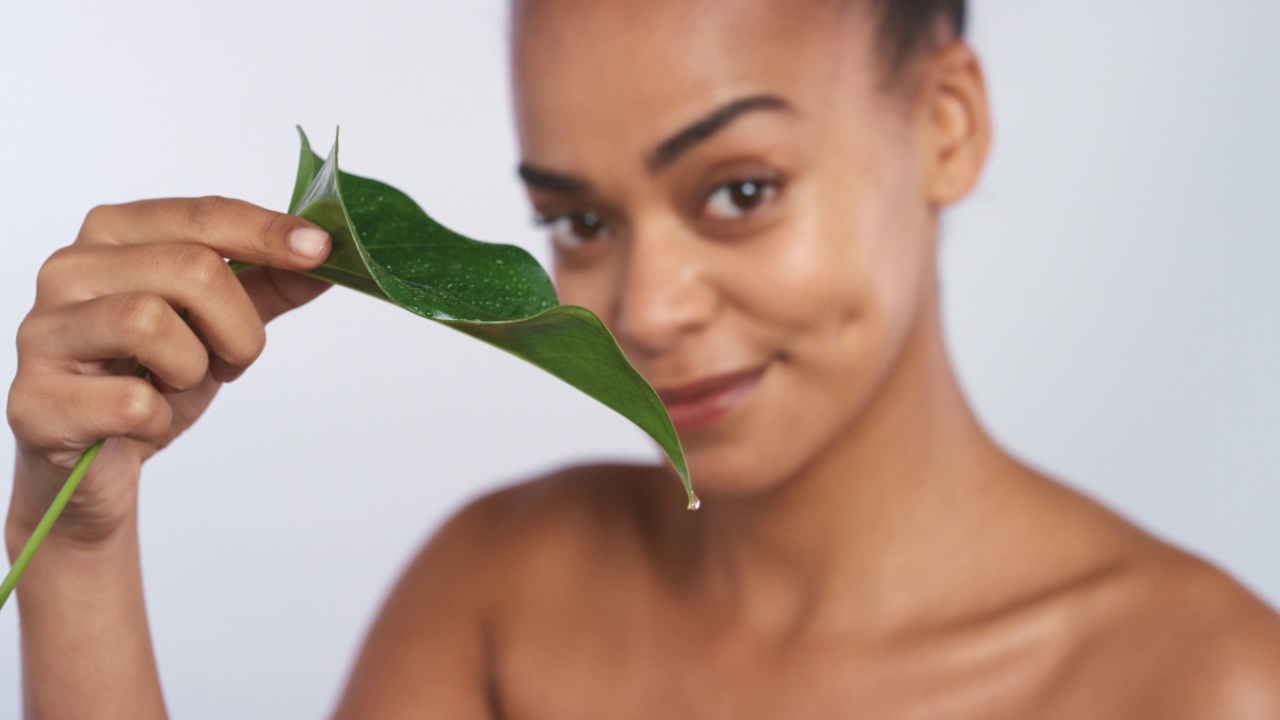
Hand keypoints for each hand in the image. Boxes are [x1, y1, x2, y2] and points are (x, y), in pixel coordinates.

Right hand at [6, 197, 332, 546]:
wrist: (96, 464)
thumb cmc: (151, 379)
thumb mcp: (220, 324)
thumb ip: (269, 285)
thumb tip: (329, 254)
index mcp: (115, 235)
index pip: (202, 216)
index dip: (267, 232)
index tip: (322, 250)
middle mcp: (69, 269)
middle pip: (191, 268)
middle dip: (237, 326)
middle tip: (230, 358)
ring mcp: (43, 332)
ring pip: (151, 323)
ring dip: (193, 369)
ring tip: (176, 385)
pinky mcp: (35, 400)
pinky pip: (130, 401)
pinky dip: (158, 418)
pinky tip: (142, 421)